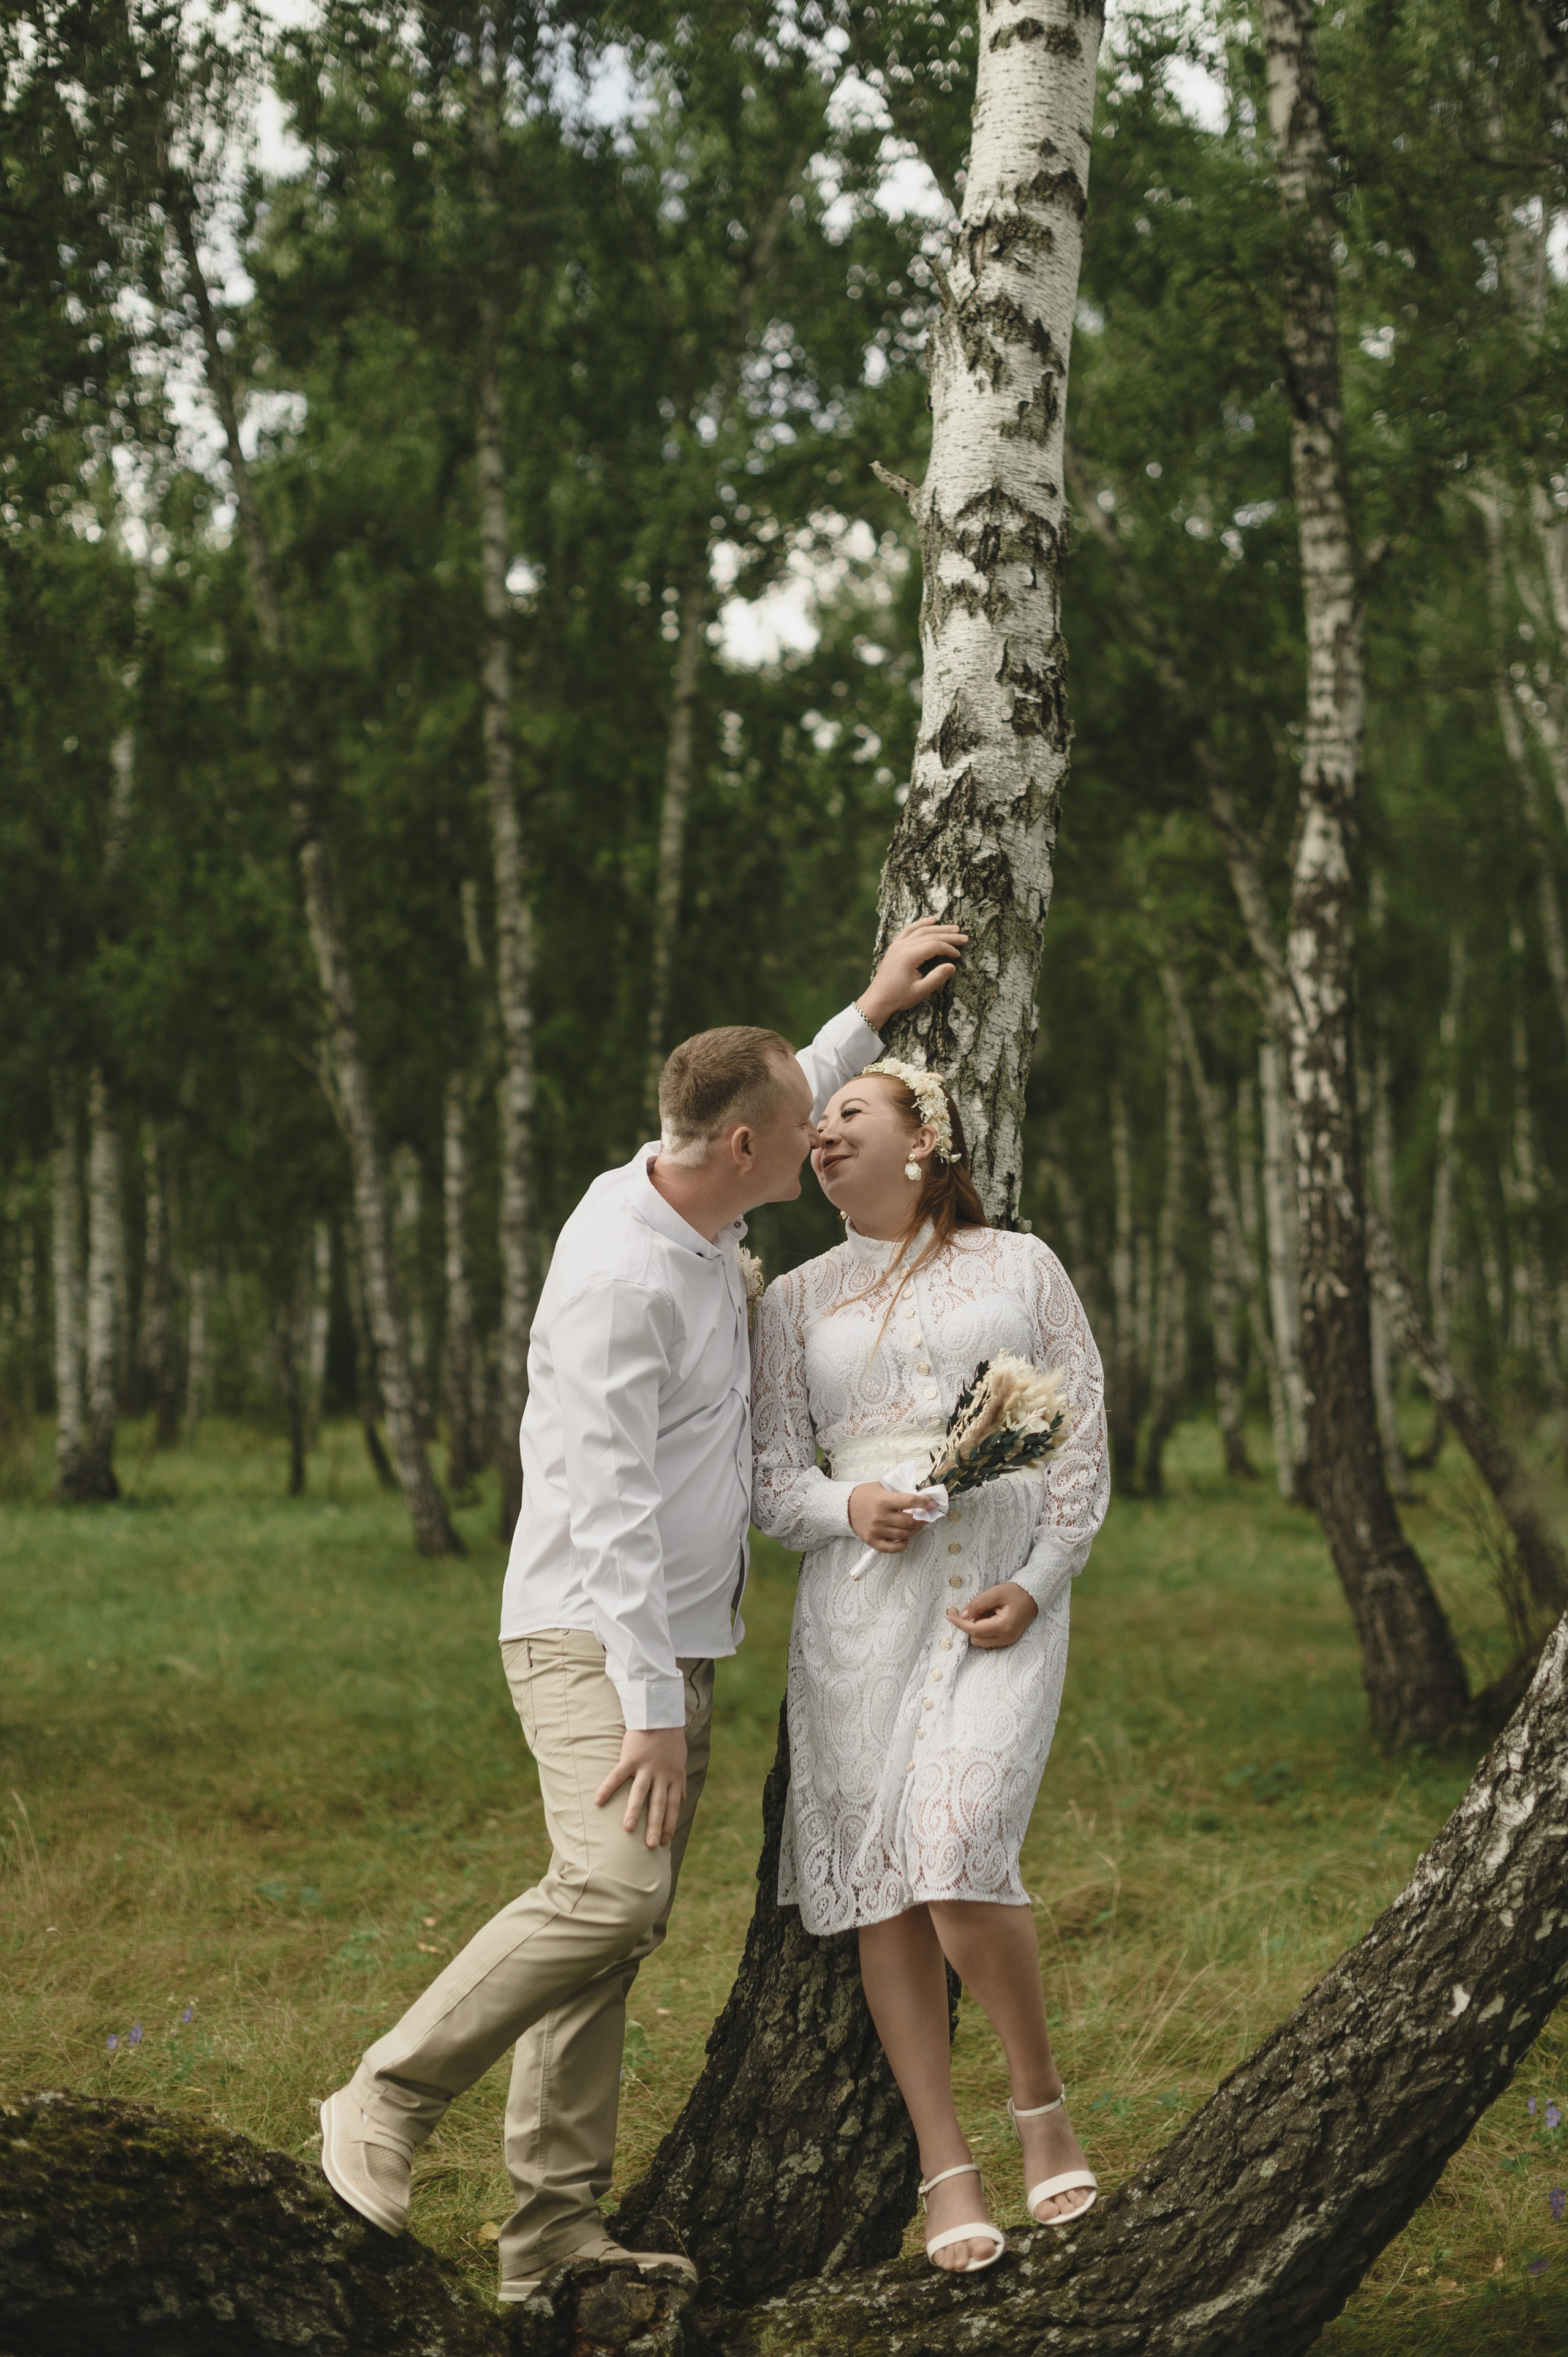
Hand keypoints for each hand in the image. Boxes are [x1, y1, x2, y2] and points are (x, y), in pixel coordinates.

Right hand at [593, 1725, 687, 1848]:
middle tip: (651, 1845)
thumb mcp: (680, 1761)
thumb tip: (683, 1798)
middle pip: (658, 1804)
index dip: (669, 1824)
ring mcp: (646, 1767)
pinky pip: (617, 1776)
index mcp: (673, 1778)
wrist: (660, 1715)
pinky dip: (607, 1788)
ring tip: (628, 1829)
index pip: (672, 1806)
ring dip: (634, 1811)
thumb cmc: (671, 1740)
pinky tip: (598, 1801)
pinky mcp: (631, 1757)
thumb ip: (680, 1782)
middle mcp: (661, 1775)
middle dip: (655, 1826)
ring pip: (640, 1792)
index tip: (666, 1841)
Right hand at [849, 1482, 928, 1552]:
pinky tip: (906, 1538)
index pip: (910, 1501)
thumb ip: (899, 1490)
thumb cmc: (866, 1495)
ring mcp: (877, 1531)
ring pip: (905, 1534)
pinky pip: (893, 1548)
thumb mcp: (881, 1486)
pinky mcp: (873, 1541)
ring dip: (916, 1530)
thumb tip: (920, 1495)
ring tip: (918, 1525)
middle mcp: (881, 1517)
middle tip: (927, 1516)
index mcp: (883, 1500)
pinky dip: (903, 1544)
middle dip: (923, 1519)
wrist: (845, 1507)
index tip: (933, 1503)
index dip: (925, 1502)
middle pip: (910, 1521)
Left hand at [857, 916, 968, 1029]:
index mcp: (908, 956)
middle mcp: (902, 946)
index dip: (949, 949)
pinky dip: (921, 924)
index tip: (958, 955)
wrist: (877, 999)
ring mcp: (897, 945)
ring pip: (920, 930)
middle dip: (949, 936)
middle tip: (964, 937)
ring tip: (953, 928)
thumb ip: (937, 977)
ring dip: (938, 928)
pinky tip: (931, 920)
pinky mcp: (895, 947)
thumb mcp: (920, 991)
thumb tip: (952, 966)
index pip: (934, 945)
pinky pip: (909, 930)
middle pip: (930, 935)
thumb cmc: (898, 997)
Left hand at [947, 1582, 1037, 1648]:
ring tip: (987, 1612)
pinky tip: (990, 1617)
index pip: (974, 1630)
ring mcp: (1008, 1641)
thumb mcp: (996, 1593)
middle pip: (976, 1640)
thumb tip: (963, 1615)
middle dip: (970, 1626)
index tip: (949, 1615)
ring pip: (981, 1642)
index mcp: (1004, 1627)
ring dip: (977, 1629)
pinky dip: (984, 1630)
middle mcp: (1006, 1638)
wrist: (1034, 1596)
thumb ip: (978, 1604)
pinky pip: (988, 1640)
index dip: (960, 1623)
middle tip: (977, 1609)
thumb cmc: (1016, 1592)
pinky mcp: (1008, 1640)